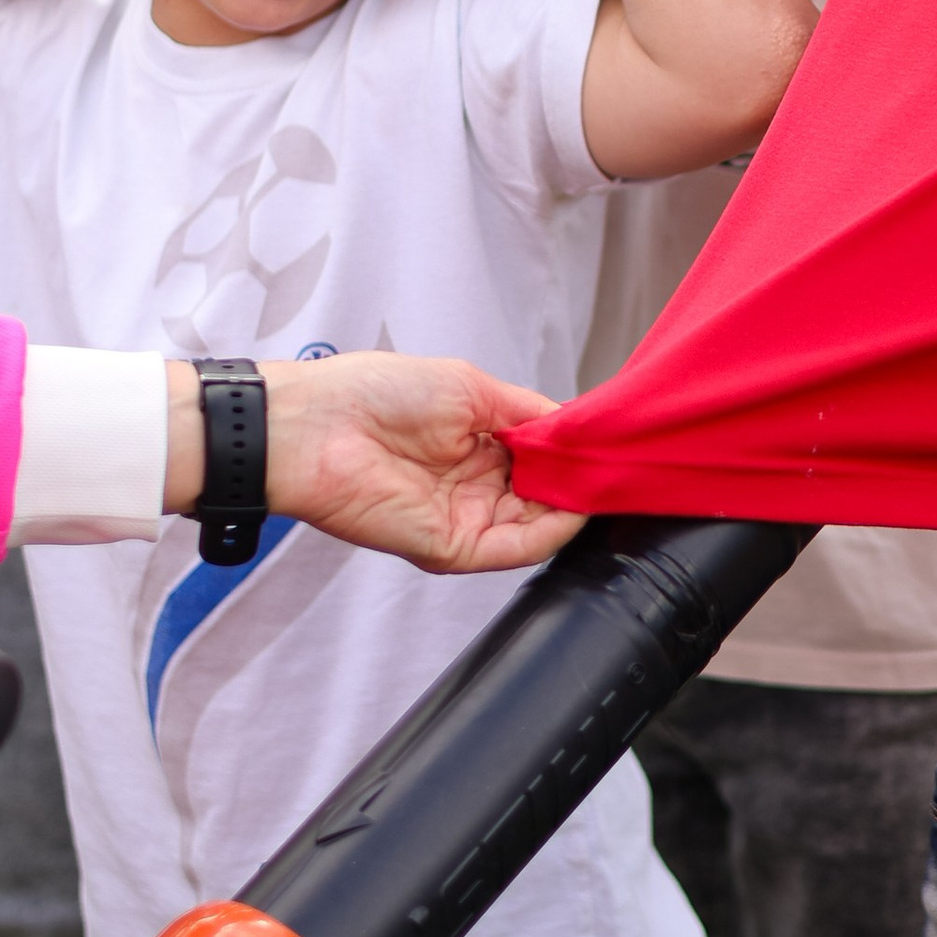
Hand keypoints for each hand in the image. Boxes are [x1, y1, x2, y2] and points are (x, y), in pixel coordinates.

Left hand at [260, 352, 587, 573]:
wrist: (316, 426)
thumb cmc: (378, 393)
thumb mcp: (472, 388)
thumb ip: (527, 412)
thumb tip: (574, 427)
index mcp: (480, 444)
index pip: (544, 458)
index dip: (577, 452)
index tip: (612, 441)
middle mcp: (477, 485)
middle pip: (549, 494)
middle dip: (583, 481)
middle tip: (619, 465)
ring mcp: (466, 518)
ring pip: (540, 524)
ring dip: (575, 505)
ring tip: (604, 480)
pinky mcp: (451, 547)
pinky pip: (514, 548)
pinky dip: (551, 531)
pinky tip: (573, 507)